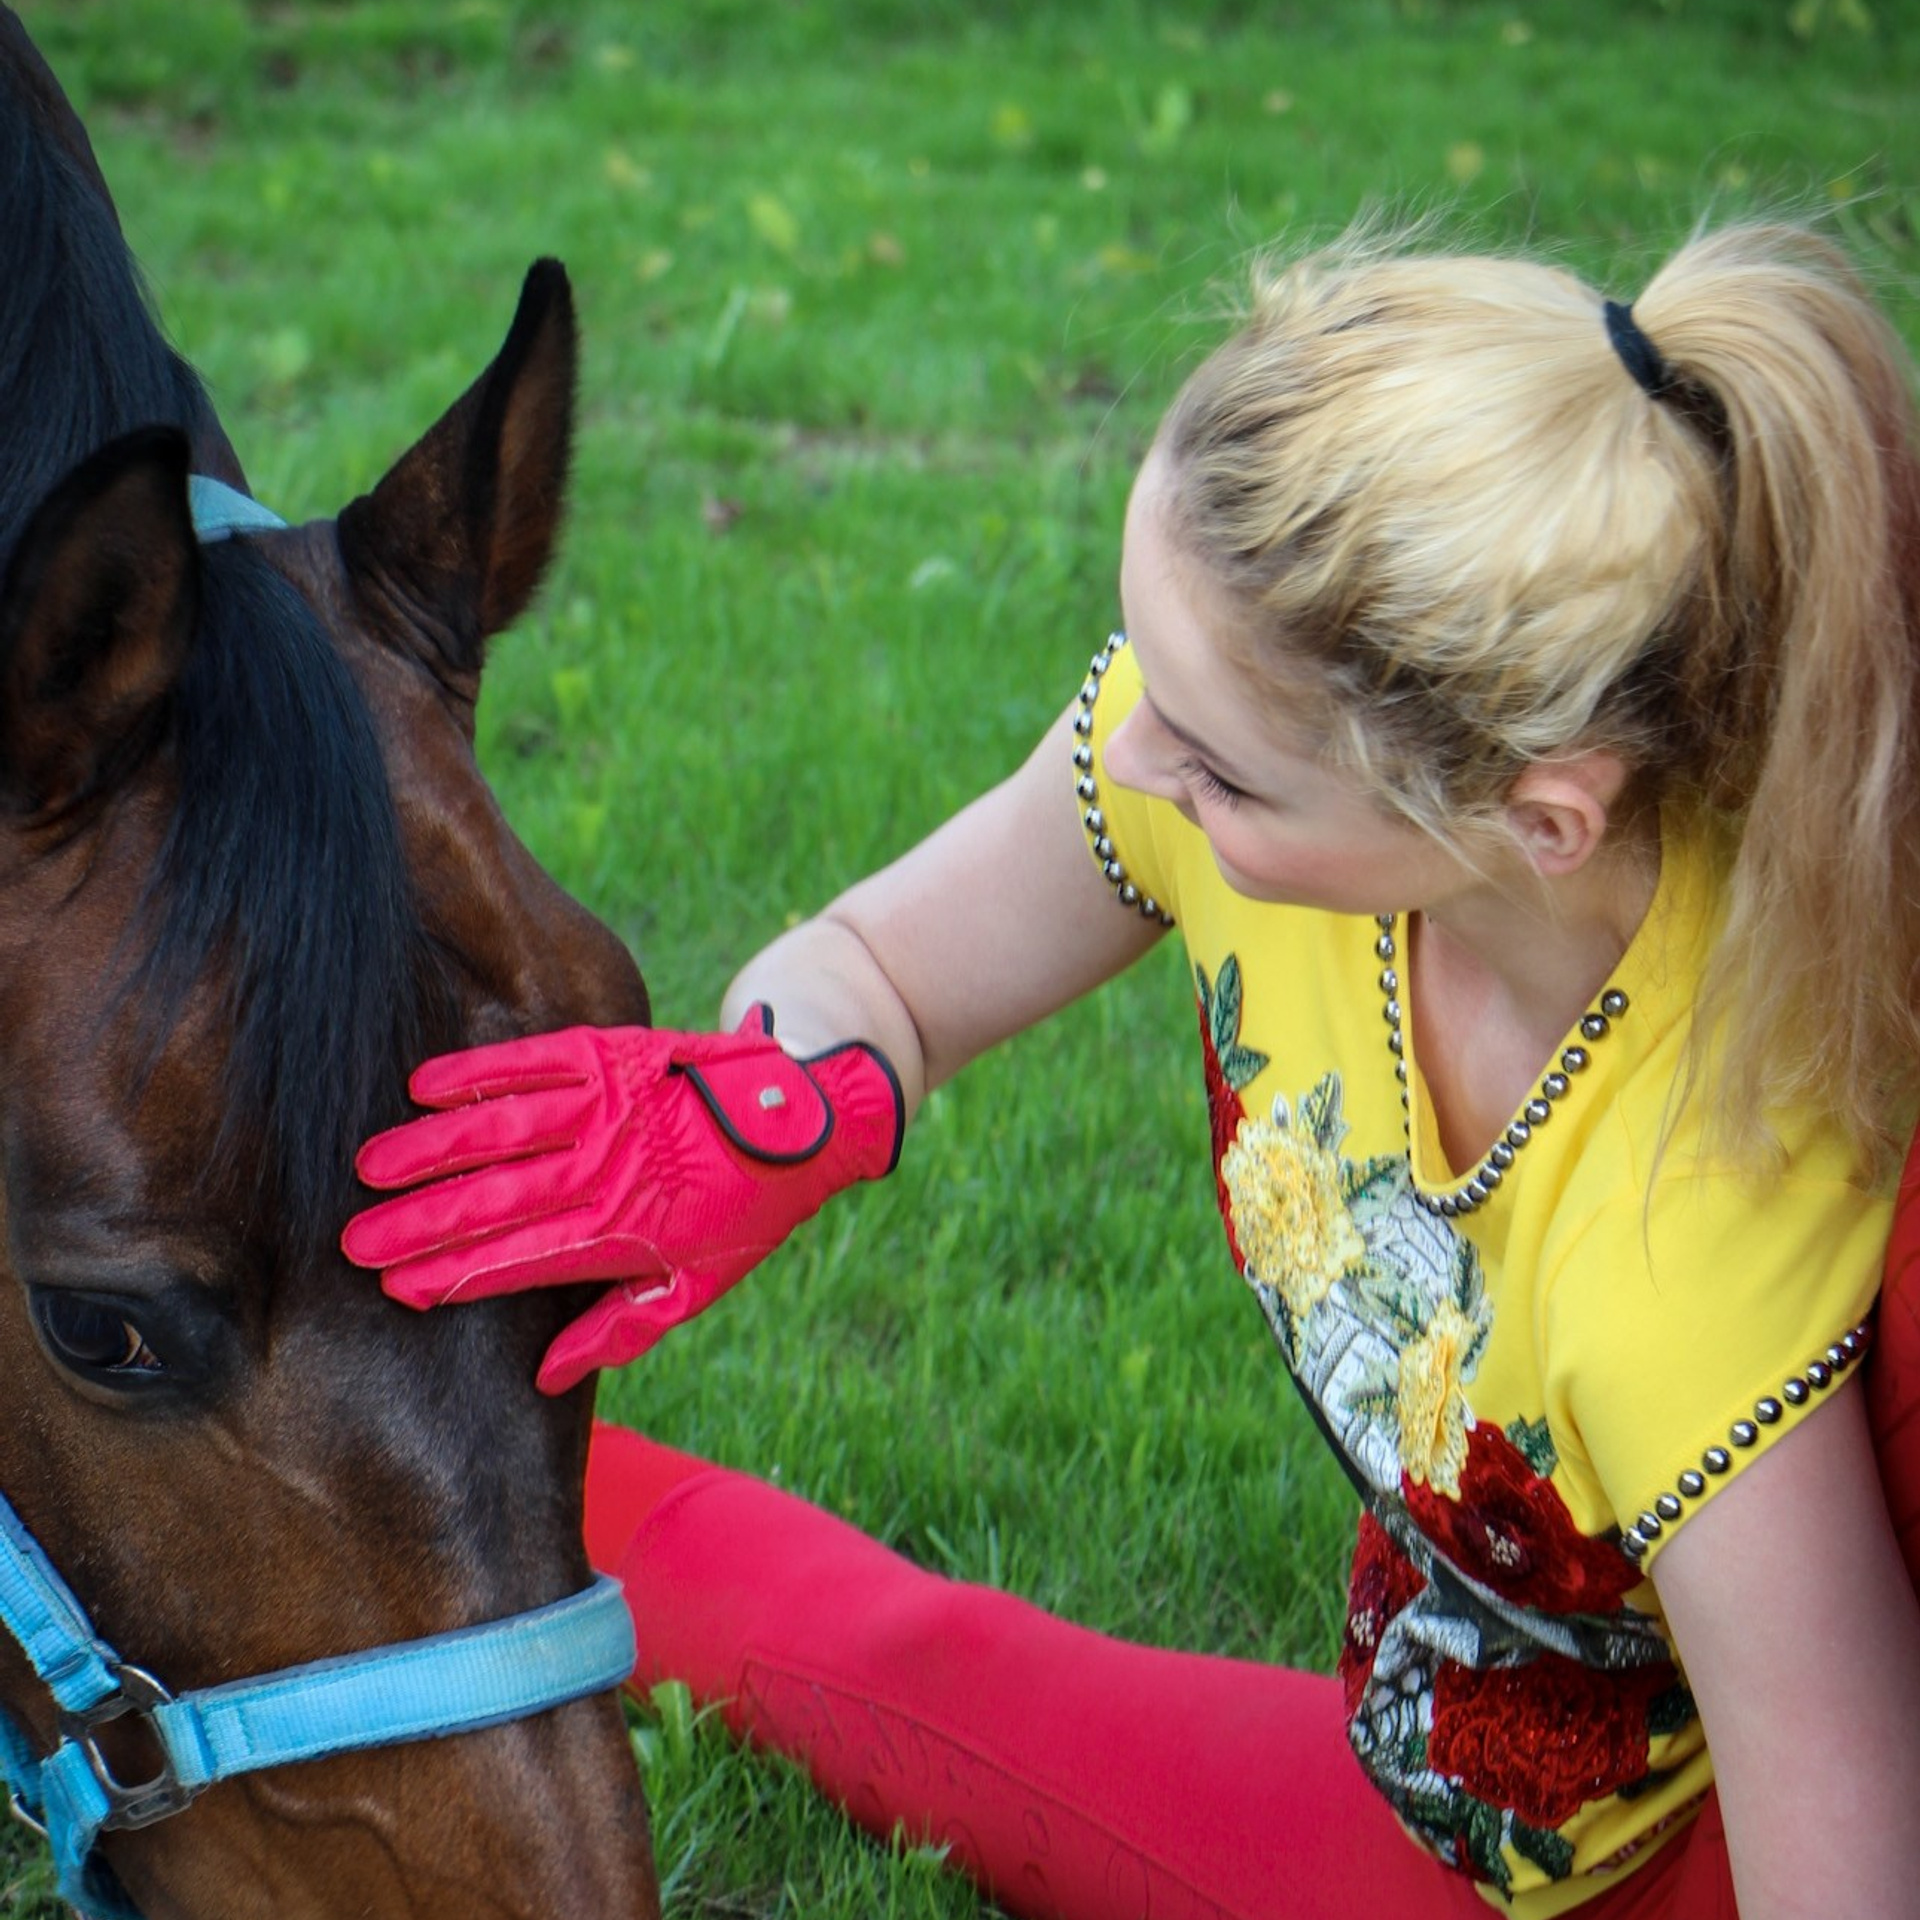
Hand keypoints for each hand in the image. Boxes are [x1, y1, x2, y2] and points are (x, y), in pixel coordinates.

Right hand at [342, 1007, 902, 1390]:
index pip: (515, 1259)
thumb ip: (621, 1328)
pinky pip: (531, 1063)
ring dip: (430, 1151)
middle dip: (418, 1223)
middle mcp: (602, 1170)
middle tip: (353, 1241)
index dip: (452, 1273)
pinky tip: (423, 1089)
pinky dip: (478, 1074)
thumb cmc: (743, 1212)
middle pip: (493, 1200)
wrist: (801, 1120)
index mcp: (617, 1233)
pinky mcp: (609, 1055)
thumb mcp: (697, 1287)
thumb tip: (546, 1376)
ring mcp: (604, 1108)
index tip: (395, 1286)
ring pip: (499, 1131)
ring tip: (370, 1170)